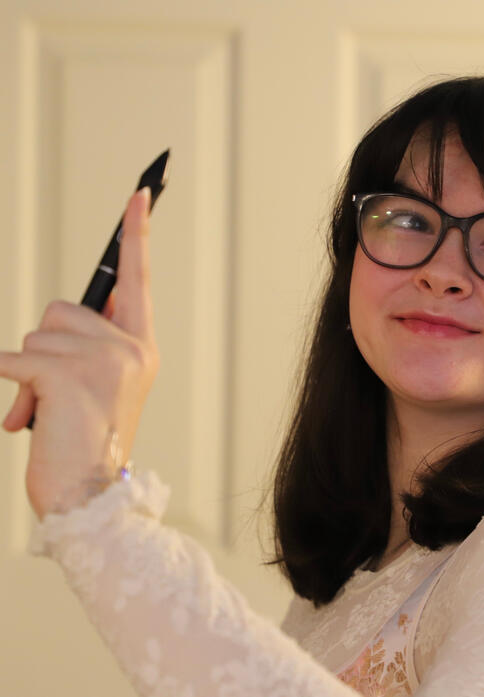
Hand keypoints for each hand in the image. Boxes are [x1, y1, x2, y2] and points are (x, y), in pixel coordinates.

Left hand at [0, 188, 159, 519]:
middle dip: (44, 345)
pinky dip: (9, 387)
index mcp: (141, 348)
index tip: (140, 193)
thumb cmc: (87, 440)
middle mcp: (131, 347)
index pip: (137, 279)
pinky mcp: (70, 374)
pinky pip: (14, 360)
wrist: (90, 497)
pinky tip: (25, 419)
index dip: (136, 235)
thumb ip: (88, 347)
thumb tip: (47, 331)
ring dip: (27, 371)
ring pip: (37, 332)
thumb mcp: (101, 387)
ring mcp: (106, 360)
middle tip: (56, 392)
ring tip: (47, 410)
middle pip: (62, 308)